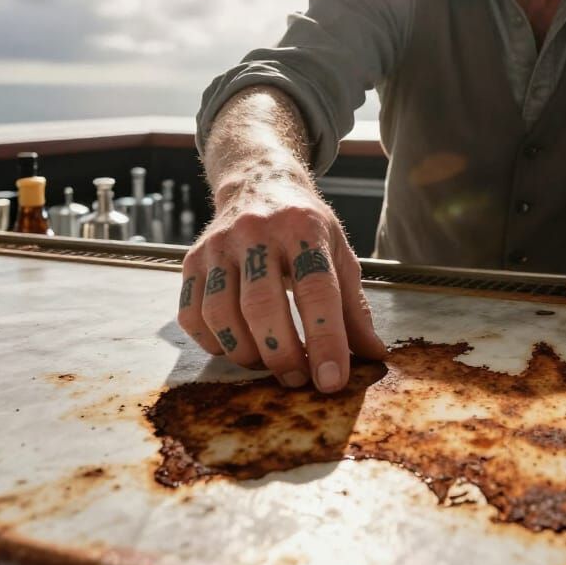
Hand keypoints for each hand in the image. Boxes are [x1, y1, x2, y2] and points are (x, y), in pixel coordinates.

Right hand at [177, 179, 387, 391]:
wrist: (258, 184)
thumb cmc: (305, 227)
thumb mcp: (340, 253)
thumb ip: (355, 307)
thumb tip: (374, 355)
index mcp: (303, 227)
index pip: (316, 289)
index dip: (326, 339)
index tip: (332, 380)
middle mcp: (256, 231)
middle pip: (262, 305)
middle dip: (282, 354)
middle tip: (298, 379)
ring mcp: (218, 245)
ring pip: (221, 314)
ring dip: (246, 353)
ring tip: (268, 362)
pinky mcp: (191, 260)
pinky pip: (192, 315)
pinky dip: (213, 343)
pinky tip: (237, 345)